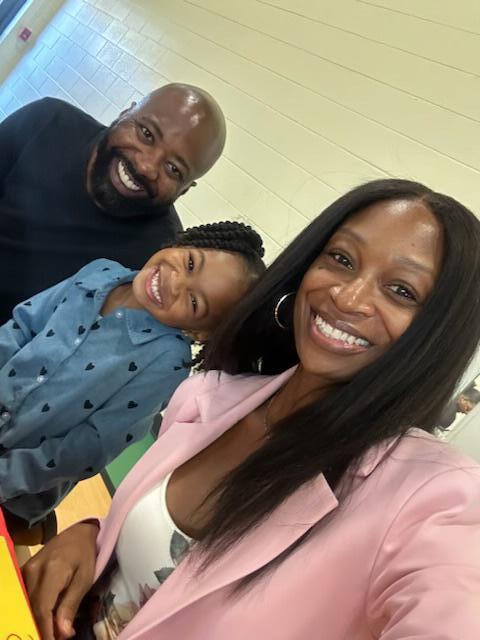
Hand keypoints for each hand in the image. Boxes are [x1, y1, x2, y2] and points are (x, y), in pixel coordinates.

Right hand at [22, 522, 98, 639]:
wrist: (77, 533)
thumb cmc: (85, 555)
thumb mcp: (85, 579)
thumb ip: (71, 606)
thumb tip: (62, 634)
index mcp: (52, 571)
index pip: (42, 609)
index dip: (46, 631)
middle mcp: (33, 571)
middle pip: (31, 610)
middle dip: (41, 629)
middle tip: (55, 639)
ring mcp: (26, 570)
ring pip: (25, 605)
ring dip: (36, 621)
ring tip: (51, 632)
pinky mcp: (24, 572)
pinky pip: (24, 597)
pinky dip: (32, 611)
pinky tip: (43, 619)